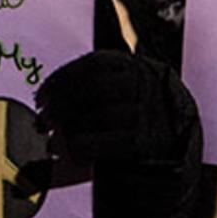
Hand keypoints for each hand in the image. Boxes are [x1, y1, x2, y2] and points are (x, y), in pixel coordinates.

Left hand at [36, 50, 191, 165]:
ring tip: (58, 139)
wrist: (174, 147)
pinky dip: (81, 148)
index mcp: (132, 67)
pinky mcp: (141, 143)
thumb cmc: (134, 117)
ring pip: (95, 116)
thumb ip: (90, 85)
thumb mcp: (119, 90)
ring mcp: (144, 114)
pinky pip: (101, 143)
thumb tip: (47, 96)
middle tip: (44, 118)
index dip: (61, 79)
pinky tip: (75, 152)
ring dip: (70, 129)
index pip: (91, 65)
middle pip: (91, 88)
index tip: (42, 95)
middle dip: (61, 104)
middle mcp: (141, 86)